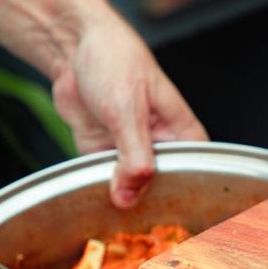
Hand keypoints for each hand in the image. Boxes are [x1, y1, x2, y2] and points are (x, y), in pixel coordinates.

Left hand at [52, 16, 207, 207]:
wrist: (72, 47)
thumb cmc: (114, 61)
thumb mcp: (127, 111)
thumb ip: (133, 158)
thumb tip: (130, 199)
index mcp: (183, 135)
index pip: (196, 177)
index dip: (186, 200)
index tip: (171, 219)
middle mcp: (162, 149)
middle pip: (164, 192)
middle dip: (150, 205)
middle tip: (138, 221)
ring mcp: (132, 155)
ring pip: (133, 192)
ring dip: (122, 201)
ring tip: (115, 212)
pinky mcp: (105, 158)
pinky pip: (105, 185)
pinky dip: (98, 191)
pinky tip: (96, 200)